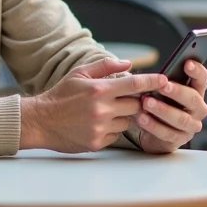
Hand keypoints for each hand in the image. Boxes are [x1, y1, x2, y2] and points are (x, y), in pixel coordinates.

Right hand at [19, 57, 166, 152]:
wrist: (41, 121)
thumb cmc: (60, 95)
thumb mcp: (80, 73)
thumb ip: (105, 66)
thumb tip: (129, 63)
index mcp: (99, 90)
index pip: (135, 84)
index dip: (153, 82)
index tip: (165, 80)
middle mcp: (102, 109)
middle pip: (136, 105)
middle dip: (136, 101)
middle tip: (127, 98)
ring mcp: (100, 128)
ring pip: (127, 121)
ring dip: (123, 115)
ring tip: (105, 111)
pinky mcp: (97, 142)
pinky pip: (116, 134)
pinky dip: (112, 129)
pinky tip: (97, 123)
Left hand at [131, 59, 206, 153]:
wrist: (154, 128)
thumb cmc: (160, 101)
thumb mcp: (162, 89)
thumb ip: (163, 80)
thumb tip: (155, 74)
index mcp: (196, 91)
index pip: (202, 79)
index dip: (197, 71)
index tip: (187, 63)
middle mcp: (198, 109)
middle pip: (193, 99)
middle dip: (177, 92)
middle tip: (162, 86)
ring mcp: (190, 126)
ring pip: (180, 118)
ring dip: (163, 110)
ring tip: (146, 103)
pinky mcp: (179, 140)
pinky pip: (167, 133)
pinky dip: (154, 125)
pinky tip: (141, 118)